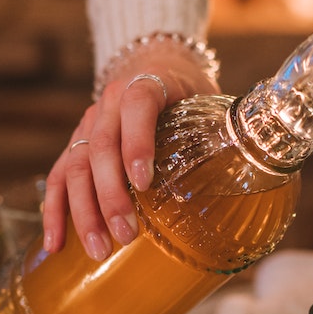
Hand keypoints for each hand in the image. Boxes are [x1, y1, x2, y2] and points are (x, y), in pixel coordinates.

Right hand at [43, 44, 219, 259]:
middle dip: (110, 197)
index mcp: (145, 85)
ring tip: (99, 250)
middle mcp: (107, 104)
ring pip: (73, 168)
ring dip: (84, 213)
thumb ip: (224, 131)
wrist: (151, 62)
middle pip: (100, 148)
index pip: (137, 105)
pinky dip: (54, 213)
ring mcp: (86, 125)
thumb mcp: (208, 100)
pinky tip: (55, 245)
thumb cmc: (187, 91)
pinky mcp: (75, 146)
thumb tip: (257, 179)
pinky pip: (56, 179)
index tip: (144, 184)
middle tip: (127, 235)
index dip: (138, 143)